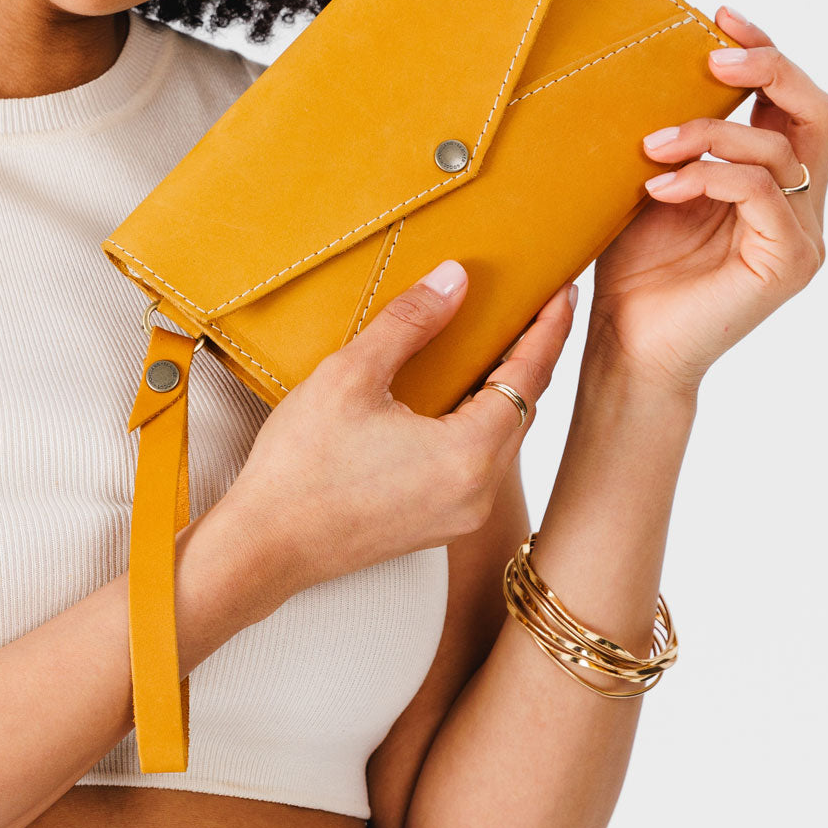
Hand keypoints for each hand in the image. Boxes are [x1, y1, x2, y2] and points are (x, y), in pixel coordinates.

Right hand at [215, 264, 576, 595]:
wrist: (264, 548)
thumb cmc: (300, 466)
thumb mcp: (350, 376)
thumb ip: (409, 323)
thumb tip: (454, 280)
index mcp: (468, 454)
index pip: (528, 377)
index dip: (548, 329)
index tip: (563, 291)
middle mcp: (478, 492)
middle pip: (523, 408)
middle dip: (532, 355)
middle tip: (537, 306)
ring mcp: (460, 514)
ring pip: (502, 438)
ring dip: (505, 390)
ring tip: (500, 342)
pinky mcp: (438, 524)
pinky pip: (477, 461)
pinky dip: (479, 421)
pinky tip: (459, 395)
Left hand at [589, 5, 827, 395]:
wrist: (625, 344)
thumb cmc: (633, 268)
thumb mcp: (649, 182)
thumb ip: (672, 136)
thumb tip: (649, 68)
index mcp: (769, 179)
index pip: (790, 102)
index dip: (765, 52)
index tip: (720, 16)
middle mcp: (799, 203)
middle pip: (817, 112)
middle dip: (768, 70)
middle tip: (713, 59)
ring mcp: (799, 234)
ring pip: (780, 149)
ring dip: (709, 134)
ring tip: (651, 147)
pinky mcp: (787, 262)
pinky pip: (763, 193)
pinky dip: (711, 176)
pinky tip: (663, 186)